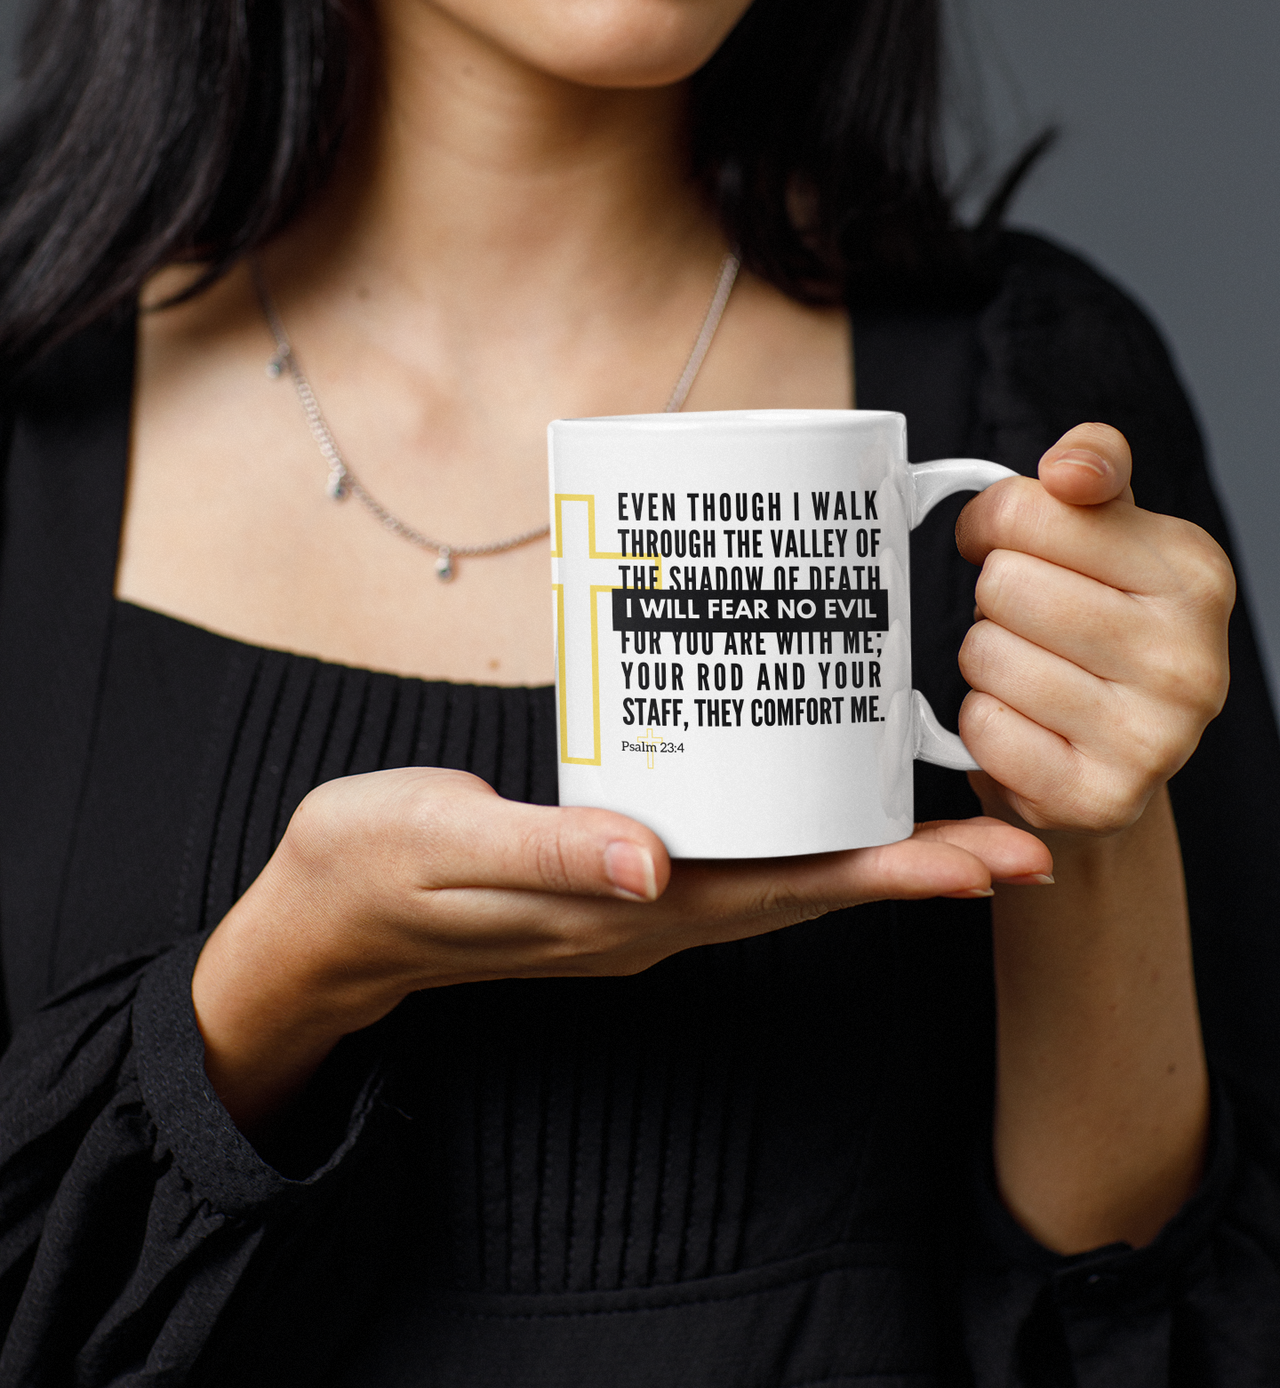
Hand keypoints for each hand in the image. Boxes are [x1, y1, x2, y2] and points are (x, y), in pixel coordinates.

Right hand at [193, 766, 1050, 1126]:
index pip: (787, 892)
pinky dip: (800, 830)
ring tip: (958, 816)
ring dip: (874, 852)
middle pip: (810, 887)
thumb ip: (553, 854)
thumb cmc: (380, 866)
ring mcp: (639, 898)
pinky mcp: (619, 870)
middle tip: (1025, 837)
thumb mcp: (453, 847)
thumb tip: (656, 865)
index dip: (893, 873)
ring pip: (781, 873)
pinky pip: (735, 852)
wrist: (324, 917)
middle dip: (919, 866)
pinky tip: (823, 792)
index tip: (989, 854)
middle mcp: (653, 913)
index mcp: (628, 911)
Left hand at [955, 422, 1234, 834]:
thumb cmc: (1100, 620)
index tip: (1001, 540)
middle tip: (1025, 619)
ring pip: (986, 654)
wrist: (1114, 755)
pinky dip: (983, 722)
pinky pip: (985, 728)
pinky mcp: (1100, 797)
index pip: (1031, 510)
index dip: (992, 522)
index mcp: (1194, 573)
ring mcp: (1152, 738)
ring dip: (985, 660)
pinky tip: (1022, 722)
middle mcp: (1189, 659)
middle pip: (1004, 584)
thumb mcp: (1111, 530)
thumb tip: (1070, 468)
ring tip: (1026, 669)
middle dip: (993, 597)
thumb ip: (1093, 466)